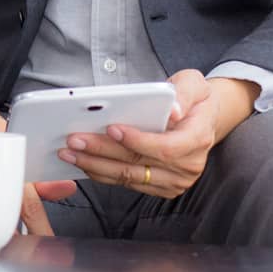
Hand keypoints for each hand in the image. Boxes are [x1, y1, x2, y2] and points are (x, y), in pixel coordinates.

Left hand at [56, 70, 258, 198]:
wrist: (202, 119)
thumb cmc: (194, 99)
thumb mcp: (194, 83)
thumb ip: (184, 93)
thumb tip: (173, 110)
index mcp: (197, 139)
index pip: (165, 147)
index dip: (137, 141)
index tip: (111, 128)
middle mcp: (188, 166)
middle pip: (139, 164)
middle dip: (103, 152)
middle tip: (74, 140)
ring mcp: (175, 181)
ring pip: (129, 178)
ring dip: (96, 166)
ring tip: (70, 153)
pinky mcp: (160, 188)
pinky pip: (127, 183)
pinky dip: (102, 173)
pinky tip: (83, 161)